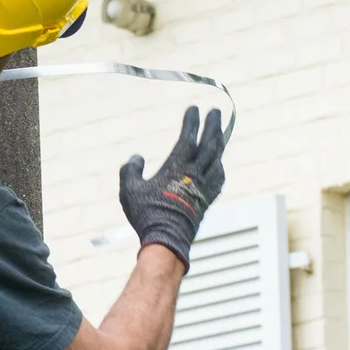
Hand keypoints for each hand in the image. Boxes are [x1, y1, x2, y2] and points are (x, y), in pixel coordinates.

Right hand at [117, 106, 225, 268]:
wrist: (167, 241)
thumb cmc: (147, 214)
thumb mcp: (129, 190)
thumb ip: (130, 170)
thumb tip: (136, 158)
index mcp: (178, 167)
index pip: (189, 137)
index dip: (192, 122)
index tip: (194, 109)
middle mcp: (195, 174)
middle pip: (210, 144)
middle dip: (213, 126)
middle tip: (216, 112)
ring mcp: (203, 187)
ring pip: (217, 160)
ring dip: (219, 144)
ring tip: (220, 134)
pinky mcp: (206, 201)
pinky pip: (218, 179)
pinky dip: (219, 167)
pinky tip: (219, 166)